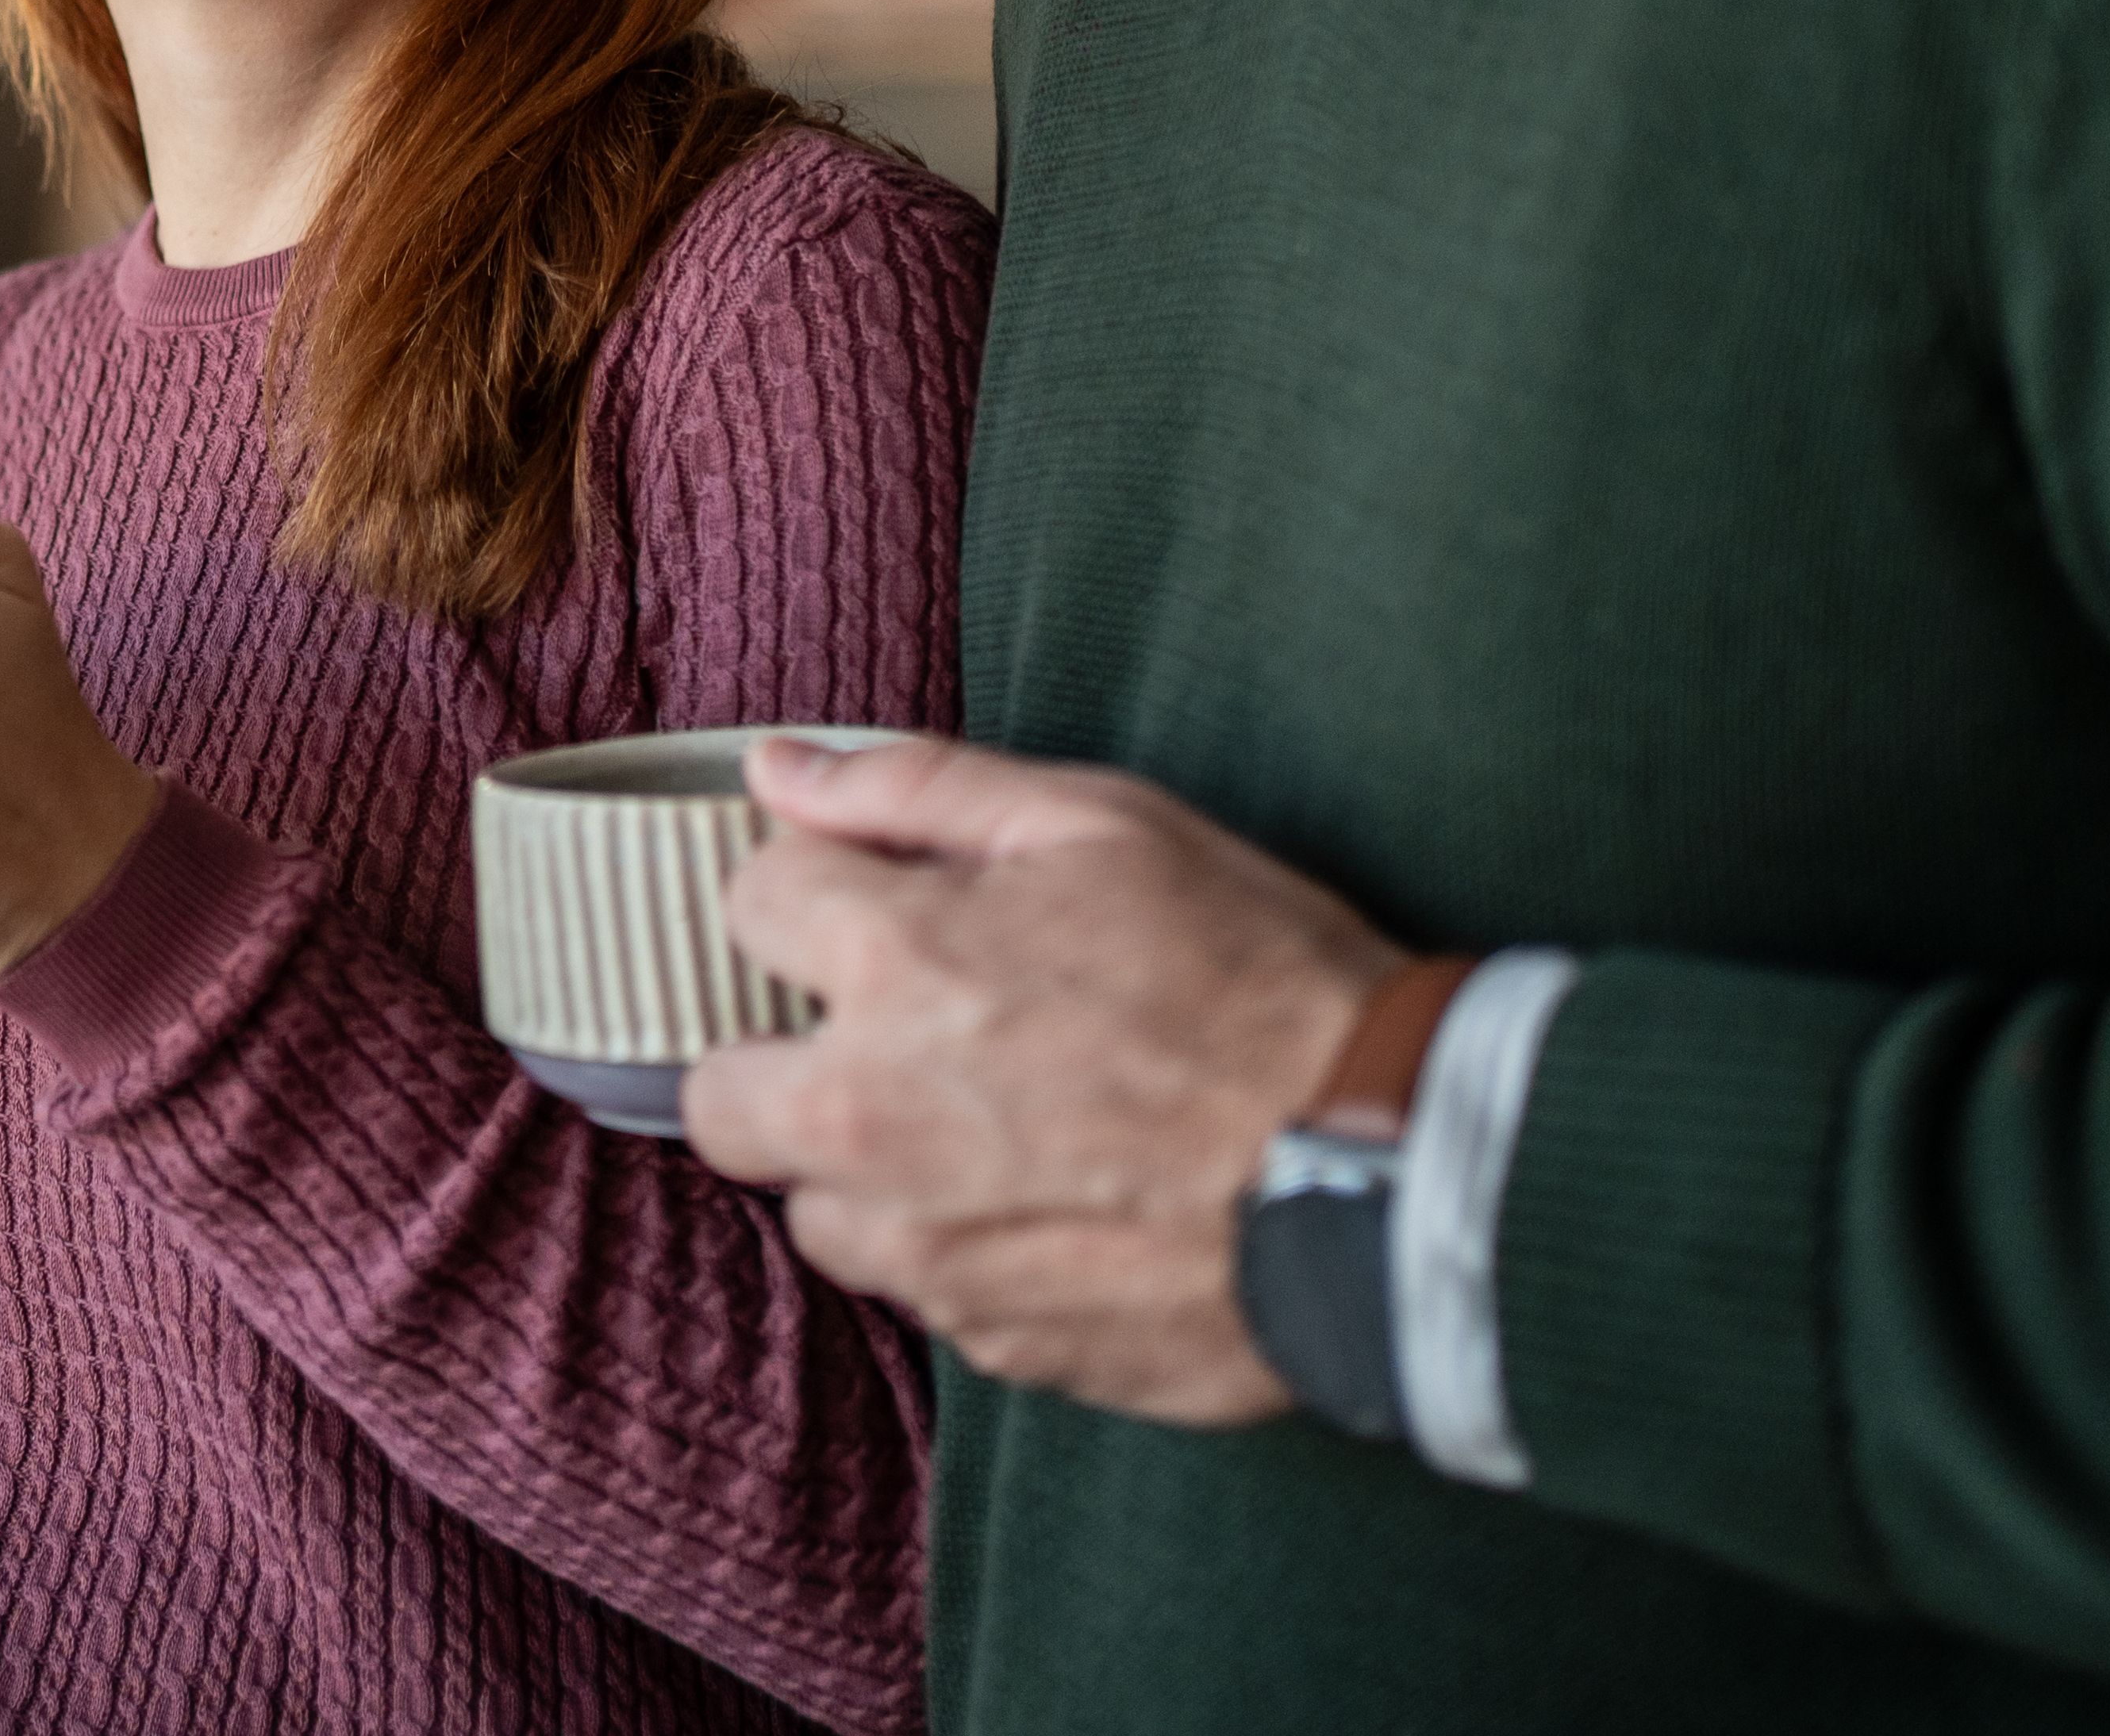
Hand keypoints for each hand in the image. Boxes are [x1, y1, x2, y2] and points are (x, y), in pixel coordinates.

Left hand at [677, 736, 1403, 1420]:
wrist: (1392, 1175)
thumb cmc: (1261, 979)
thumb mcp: (1105, 824)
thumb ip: (915, 788)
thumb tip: (774, 769)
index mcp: (892, 963)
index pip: (746, 905)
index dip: (819, 896)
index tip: (885, 912)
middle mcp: (870, 1115)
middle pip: (717, 1095)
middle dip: (782, 1061)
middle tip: (896, 1041)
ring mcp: (924, 1246)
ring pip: (815, 1208)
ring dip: (873, 1169)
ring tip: (1002, 1131)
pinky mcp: (988, 1340)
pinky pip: (921, 1290)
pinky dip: (964, 1249)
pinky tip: (1063, 1206)